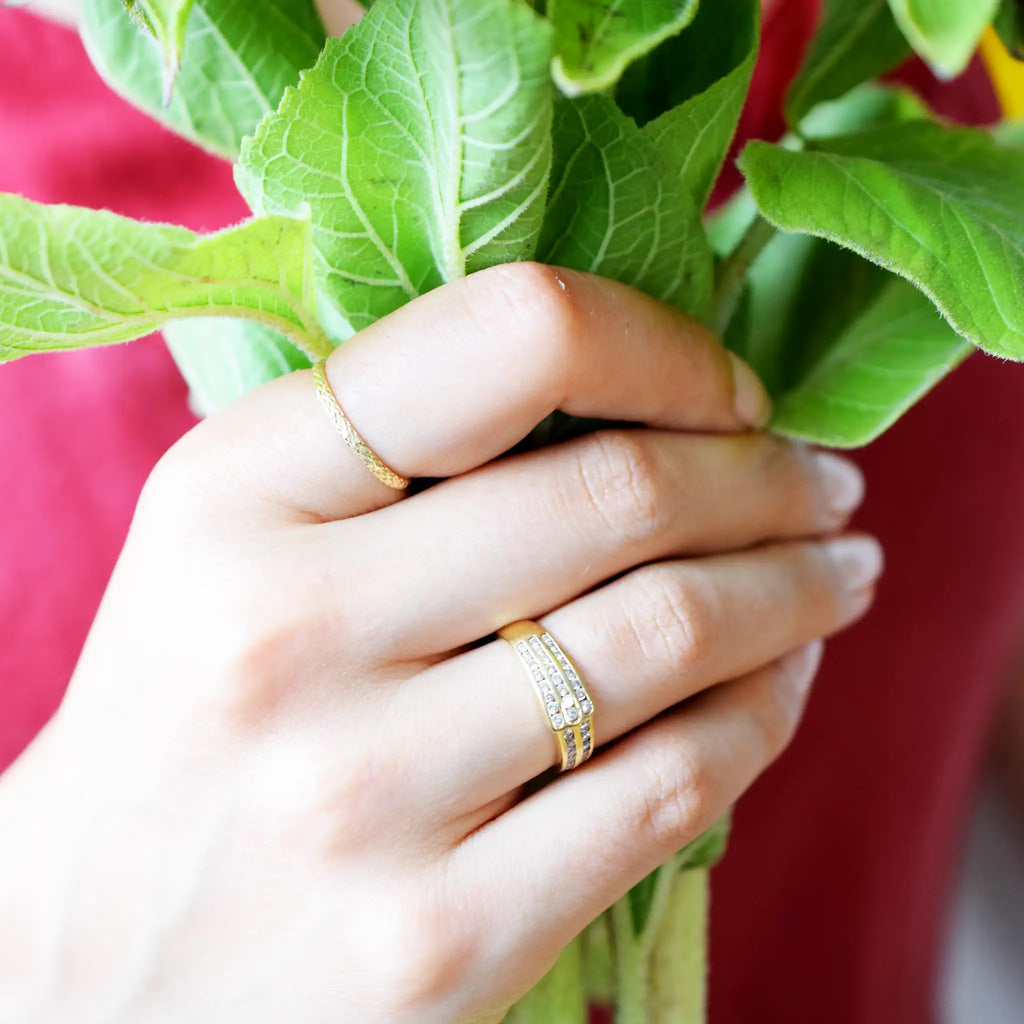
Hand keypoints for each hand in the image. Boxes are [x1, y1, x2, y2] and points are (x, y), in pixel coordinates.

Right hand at [0, 265, 878, 1023]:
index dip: (663, 347)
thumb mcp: (236, 537)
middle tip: (825, 483)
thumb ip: (405, 449)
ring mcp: (362, 799)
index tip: (730, 394)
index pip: (510, 338)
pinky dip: (760, 716)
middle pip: (620, 495)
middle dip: (768, 477)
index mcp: (231, 491)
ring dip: (794, 588)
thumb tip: (650, 398)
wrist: (95, 954)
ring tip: (836, 570)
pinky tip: (780, 680)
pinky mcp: (435, 943)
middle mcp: (286, 633)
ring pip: (669, 637)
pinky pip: (667, 790)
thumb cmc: (189, 716)